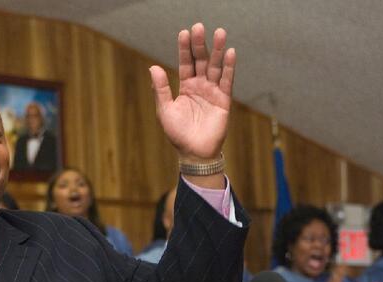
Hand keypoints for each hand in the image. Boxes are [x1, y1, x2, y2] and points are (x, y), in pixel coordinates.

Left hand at [149, 23, 234, 162]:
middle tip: (199, 27)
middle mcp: (200, 86)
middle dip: (200, 44)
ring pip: (215, 67)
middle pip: (201, 60)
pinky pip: (226, 81)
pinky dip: (229, 67)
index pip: (186, 63)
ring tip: (219, 33)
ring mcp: (212, 92)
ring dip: (217, 51)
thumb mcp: (165, 110)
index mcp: (185, 87)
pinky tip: (229, 53)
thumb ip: (160, 89)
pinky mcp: (223, 100)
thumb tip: (153, 67)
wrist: (194, 153)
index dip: (185, 48)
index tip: (184, 33)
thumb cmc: (178, 134)